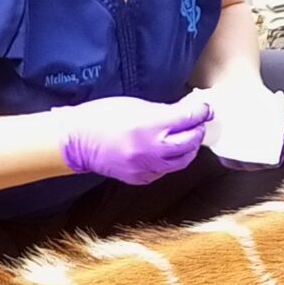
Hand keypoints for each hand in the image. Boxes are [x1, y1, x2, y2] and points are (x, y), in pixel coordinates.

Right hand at [61, 94, 211, 185]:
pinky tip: (168, 150)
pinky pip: (165, 170)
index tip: (206, 107)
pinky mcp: (141, 179)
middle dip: (198, 131)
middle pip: (190, 142)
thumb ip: (163, 110)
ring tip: (188, 136)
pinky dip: (171, 160)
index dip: (201, 111)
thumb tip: (187, 109)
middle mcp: (150, 150)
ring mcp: (146, 168)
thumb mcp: (135, 105)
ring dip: (189, 148)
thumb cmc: (102, 117)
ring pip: (182, 161)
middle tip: (200, 121)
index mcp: (148, 126)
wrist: (77, 142)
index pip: (187, 119)